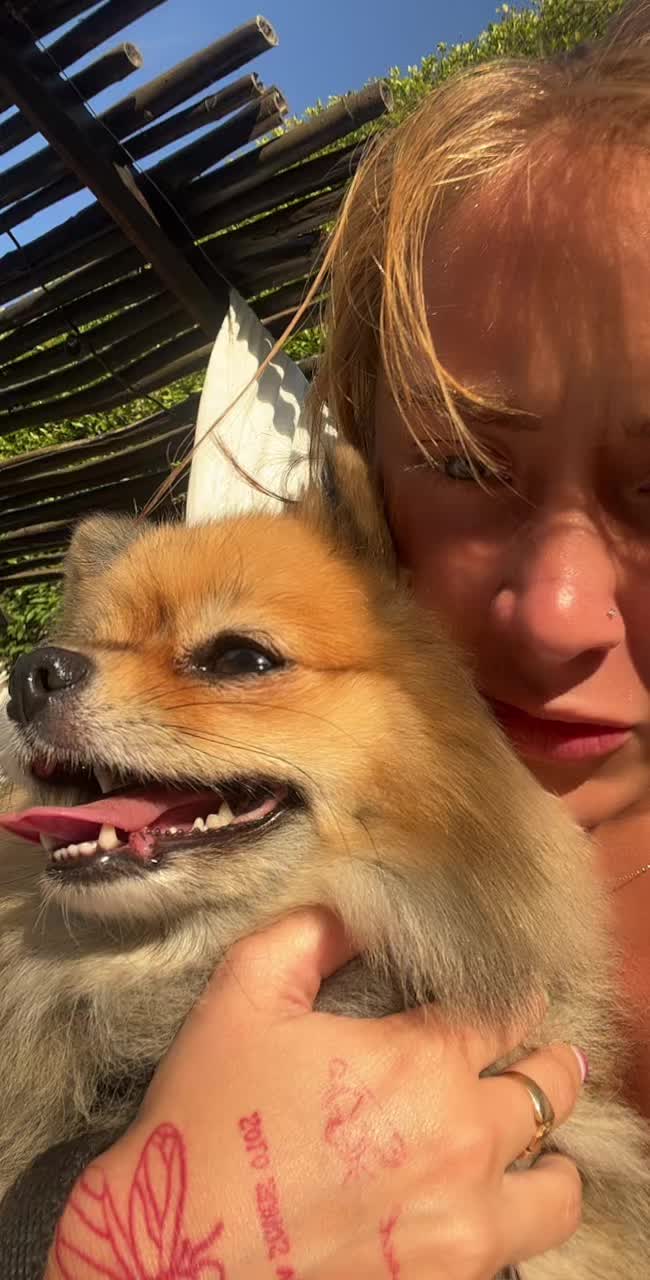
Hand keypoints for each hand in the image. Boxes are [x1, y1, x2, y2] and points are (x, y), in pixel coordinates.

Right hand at [46, 909, 584, 1279]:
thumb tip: (360, 904)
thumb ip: (312, 933)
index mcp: (421, 1062)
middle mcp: (462, 1141)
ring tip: (526, 1148)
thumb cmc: (208, 1118)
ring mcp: (466, 1224)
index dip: (513, 996)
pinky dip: (513, 1219)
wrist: (176, 1254)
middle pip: (549, 1089)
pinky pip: (521, 1248)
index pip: (506, 1012)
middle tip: (532, 1059)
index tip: (511, 996)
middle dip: (545, 1064)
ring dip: (547, 1157)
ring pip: (556, 1188)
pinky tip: (481, 1203)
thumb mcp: (245, 994)